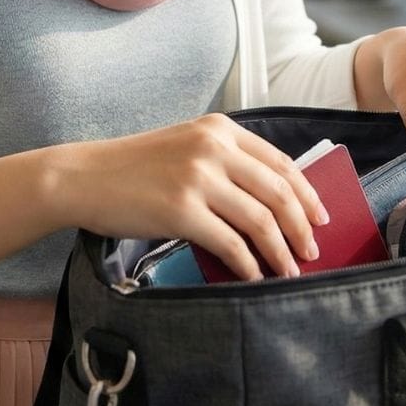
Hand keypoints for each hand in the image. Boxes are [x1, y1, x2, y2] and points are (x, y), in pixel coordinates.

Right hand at [51, 114, 330, 280]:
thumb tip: (269, 203)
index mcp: (219, 129)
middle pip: (278, 191)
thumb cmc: (134, 168)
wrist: (85, 177)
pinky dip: (249, 264)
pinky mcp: (181, 210)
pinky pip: (231, 243)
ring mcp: (197, 178)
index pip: (280, 162)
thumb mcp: (185, 146)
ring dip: (281, 250)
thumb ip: (224, 162)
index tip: (320, 216)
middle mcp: (213, 147)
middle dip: (302, 226)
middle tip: (313, 250)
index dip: (307, 192)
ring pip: (260, 219)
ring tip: (290, 270)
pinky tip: (254, 276)